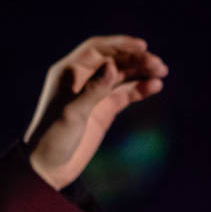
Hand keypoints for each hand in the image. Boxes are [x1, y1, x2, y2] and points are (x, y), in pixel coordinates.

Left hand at [22, 36, 167, 190]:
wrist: (48, 167)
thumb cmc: (53, 137)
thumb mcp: (72, 113)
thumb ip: (93, 89)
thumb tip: (111, 66)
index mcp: (68, 72)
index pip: (96, 49)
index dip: (119, 45)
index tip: (142, 46)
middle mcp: (82, 78)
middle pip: (113, 60)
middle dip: (135, 59)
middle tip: (158, 64)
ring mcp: (94, 93)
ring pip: (121, 75)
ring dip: (141, 71)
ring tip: (161, 72)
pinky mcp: (103, 109)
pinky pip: (124, 94)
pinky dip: (139, 89)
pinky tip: (154, 86)